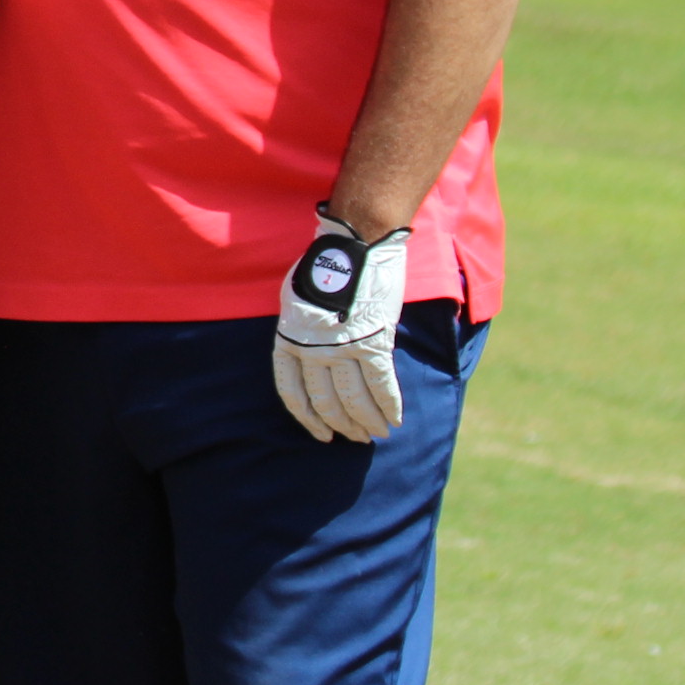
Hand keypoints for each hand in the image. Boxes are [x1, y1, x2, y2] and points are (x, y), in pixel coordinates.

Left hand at [273, 208, 408, 443]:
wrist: (353, 246)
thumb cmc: (324, 267)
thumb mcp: (296, 300)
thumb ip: (302, 331)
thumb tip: (312, 355)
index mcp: (289, 339)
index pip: (292, 391)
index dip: (307, 418)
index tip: (320, 434)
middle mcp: (313, 349)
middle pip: (325, 401)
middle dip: (342, 425)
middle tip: (357, 438)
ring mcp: (342, 348)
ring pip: (355, 399)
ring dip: (368, 422)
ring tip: (377, 434)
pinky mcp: (373, 342)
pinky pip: (382, 384)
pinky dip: (390, 406)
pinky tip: (395, 419)